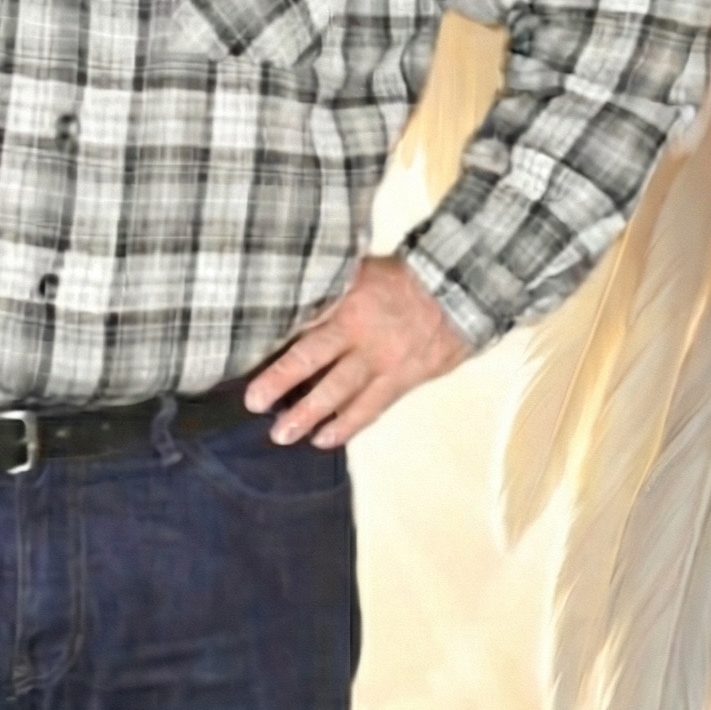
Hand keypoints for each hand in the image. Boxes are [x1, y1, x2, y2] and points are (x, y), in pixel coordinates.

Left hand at [243, 256, 472, 448]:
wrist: (461, 292)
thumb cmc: (403, 280)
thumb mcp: (363, 270)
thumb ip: (330, 288)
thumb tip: (287, 296)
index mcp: (349, 301)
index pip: (305, 324)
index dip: (277, 345)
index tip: (249, 359)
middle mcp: (363, 333)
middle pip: (315, 359)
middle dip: (282, 383)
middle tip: (255, 403)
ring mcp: (384, 360)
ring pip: (341, 393)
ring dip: (310, 416)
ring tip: (283, 435)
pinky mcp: (402, 380)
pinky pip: (371, 408)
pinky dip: (347, 425)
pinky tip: (325, 439)